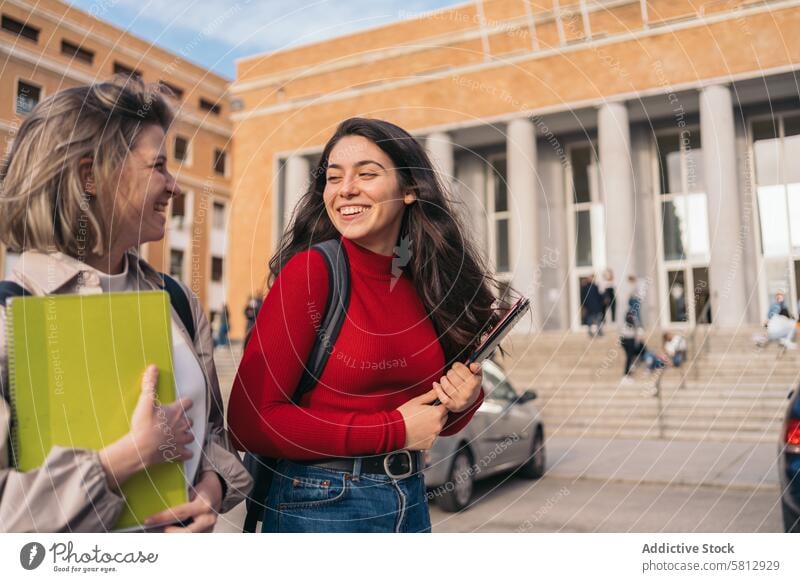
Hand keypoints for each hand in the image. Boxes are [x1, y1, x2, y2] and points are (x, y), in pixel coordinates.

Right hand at [99, 365, 193, 487]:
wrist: (140, 448)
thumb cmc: (143, 424)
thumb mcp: (145, 401)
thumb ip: (150, 384)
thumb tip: (153, 367)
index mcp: (176, 411)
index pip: (188, 402)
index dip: (184, 403)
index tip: (180, 404)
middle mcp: (182, 425)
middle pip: (189, 420)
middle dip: (184, 420)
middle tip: (174, 421)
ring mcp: (181, 440)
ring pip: (190, 436)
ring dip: (185, 435)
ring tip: (177, 435)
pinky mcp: (177, 453)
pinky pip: (187, 453)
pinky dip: (186, 452)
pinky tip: (183, 452)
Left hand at [145, 471, 222, 532]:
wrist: (218, 491)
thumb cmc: (202, 488)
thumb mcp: (192, 488)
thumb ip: (180, 499)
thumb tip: (159, 508)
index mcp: (203, 505)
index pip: (179, 513)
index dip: (162, 517)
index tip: (148, 520)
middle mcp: (208, 519)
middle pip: (185, 533)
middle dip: (167, 532)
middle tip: (154, 529)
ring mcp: (209, 529)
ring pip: (188, 537)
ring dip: (173, 535)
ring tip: (161, 530)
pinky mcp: (207, 534)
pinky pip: (191, 537)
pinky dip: (179, 535)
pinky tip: (171, 532)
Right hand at [396, 389, 447, 449]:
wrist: (394, 430)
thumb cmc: (404, 415)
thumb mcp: (417, 401)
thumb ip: (431, 395)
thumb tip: (438, 389)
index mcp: (437, 413)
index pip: (446, 407)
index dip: (440, 405)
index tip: (433, 406)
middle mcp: (438, 425)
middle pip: (443, 418)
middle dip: (437, 415)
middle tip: (424, 414)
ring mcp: (434, 435)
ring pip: (438, 428)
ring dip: (433, 425)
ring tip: (419, 423)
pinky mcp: (430, 444)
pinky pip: (432, 437)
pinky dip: (428, 435)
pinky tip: (418, 431)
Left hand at [433, 362, 481, 412]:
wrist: (471, 401)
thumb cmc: (472, 386)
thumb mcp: (478, 375)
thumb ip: (477, 367)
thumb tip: (472, 365)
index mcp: (474, 383)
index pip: (458, 368)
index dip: (456, 366)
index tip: (457, 368)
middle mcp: (468, 392)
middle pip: (451, 375)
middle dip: (450, 373)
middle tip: (452, 375)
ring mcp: (461, 400)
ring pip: (446, 385)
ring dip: (443, 380)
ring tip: (446, 380)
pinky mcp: (453, 407)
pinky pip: (443, 398)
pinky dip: (438, 390)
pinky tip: (436, 385)